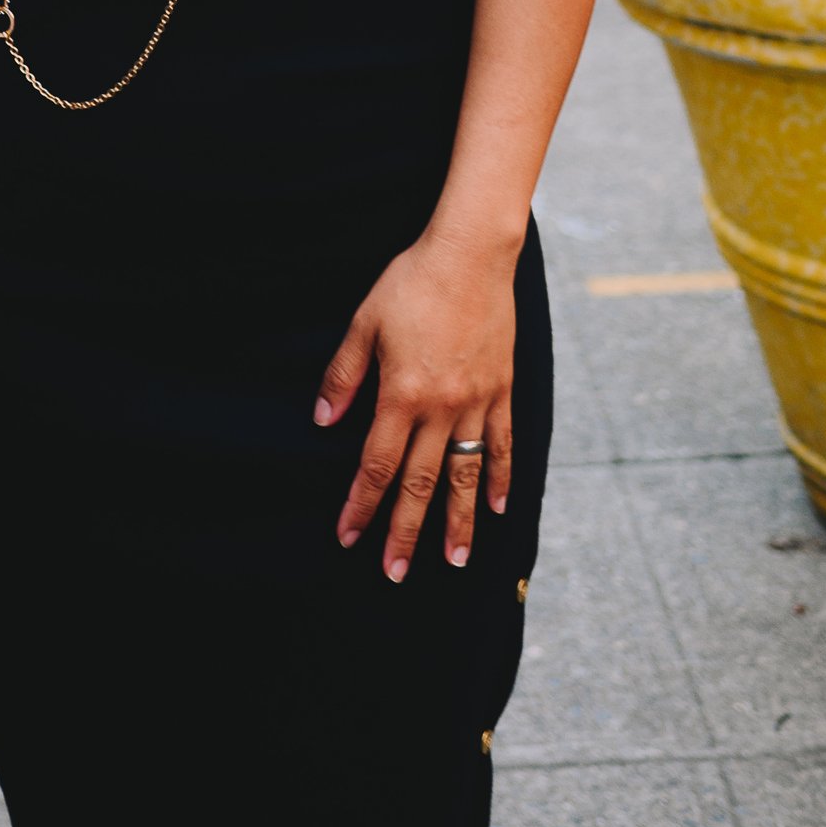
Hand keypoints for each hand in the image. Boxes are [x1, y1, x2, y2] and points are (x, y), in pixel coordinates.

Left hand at [315, 221, 518, 582]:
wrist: (471, 253)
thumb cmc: (411, 282)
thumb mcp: (365, 323)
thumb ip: (344, 376)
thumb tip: (323, 421)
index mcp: (402, 394)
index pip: (376, 465)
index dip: (361, 504)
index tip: (349, 536)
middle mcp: (442, 409)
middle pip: (420, 483)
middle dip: (404, 530)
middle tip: (395, 573)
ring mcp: (477, 403)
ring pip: (465, 477)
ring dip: (457, 522)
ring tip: (452, 561)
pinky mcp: (502, 390)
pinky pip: (502, 445)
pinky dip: (500, 478)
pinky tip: (498, 508)